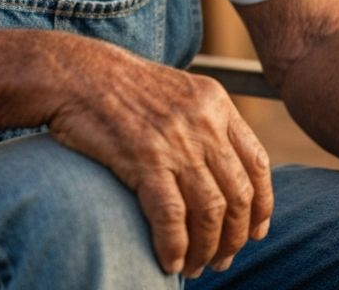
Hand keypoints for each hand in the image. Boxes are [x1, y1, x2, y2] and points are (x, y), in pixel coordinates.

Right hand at [47, 45, 272, 277]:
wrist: (76, 73)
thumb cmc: (120, 85)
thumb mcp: (175, 90)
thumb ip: (202, 122)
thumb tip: (219, 170)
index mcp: (215, 102)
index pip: (257, 162)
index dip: (261, 205)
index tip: (255, 233)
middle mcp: (203, 121)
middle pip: (239, 194)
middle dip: (234, 237)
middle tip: (221, 260)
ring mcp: (175, 139)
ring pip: (210, 211)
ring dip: (205, 249)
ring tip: (193, 266)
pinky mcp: (144, 157)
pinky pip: (172, 216)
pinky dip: (174, 246)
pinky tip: (168, 261)